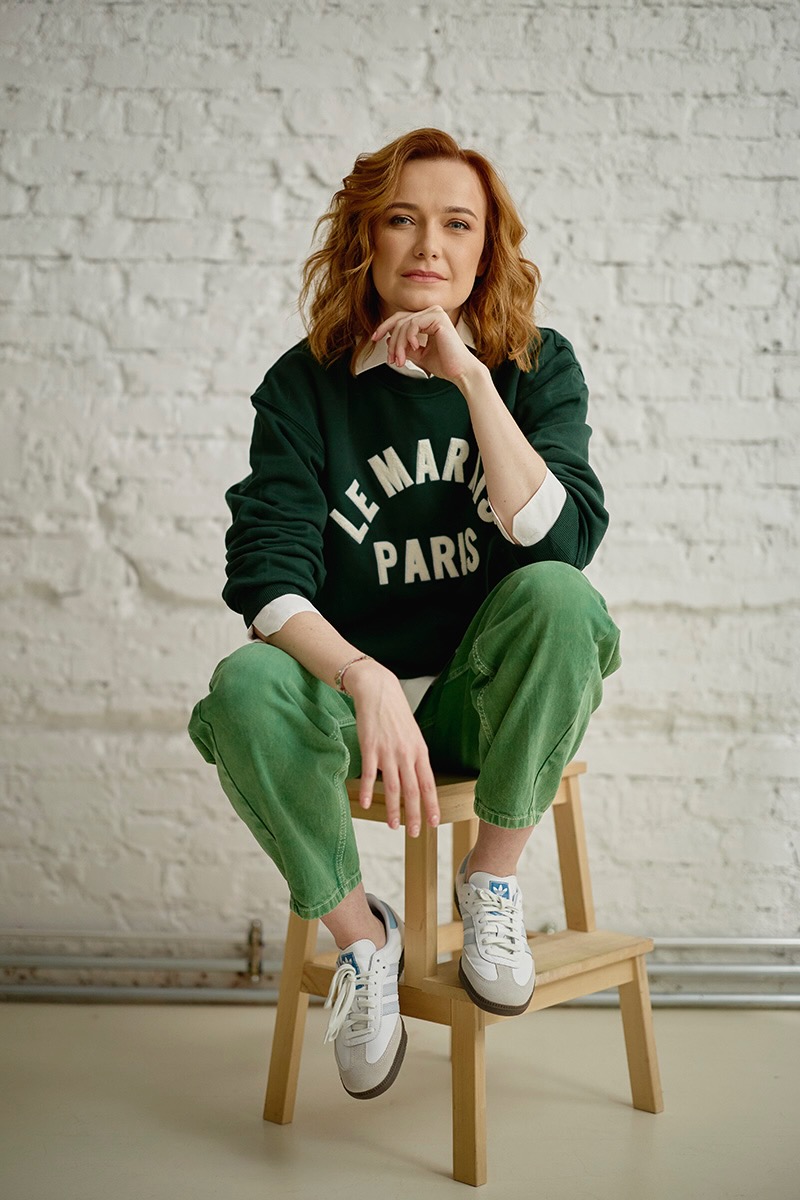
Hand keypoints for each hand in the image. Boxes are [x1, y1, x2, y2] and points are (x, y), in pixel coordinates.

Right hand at [345, 658, 439, 837]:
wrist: (378, 690)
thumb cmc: (395, 713)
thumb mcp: (412, 734)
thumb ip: (414, 756)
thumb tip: (416, 777)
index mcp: (419, 751)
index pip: (429, 783)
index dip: (432, 804)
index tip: (435, 822)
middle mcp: (406, 754)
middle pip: (413, 791)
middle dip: (415, 815)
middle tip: (415, 833)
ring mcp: (388, 752)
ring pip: (394, 787)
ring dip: (394, 809)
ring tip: (393, 826)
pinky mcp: (370, 748)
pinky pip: (370, 774)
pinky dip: (369, 791)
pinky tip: (366, 804)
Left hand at [371, 306, 478, 384]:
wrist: (460, 372)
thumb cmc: (445, 365)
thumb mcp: (419, 355)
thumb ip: (406, 346)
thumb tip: (389, 339)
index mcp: (429, 319)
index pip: (401, 319)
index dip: (385, 327)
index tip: (375, 339)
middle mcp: (432, 313)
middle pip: (400, 320)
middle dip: (392, 341)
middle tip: (391, 359)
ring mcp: (435, 313)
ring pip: (404, 324)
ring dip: (398, 345)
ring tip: (400, 360)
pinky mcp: (438, 317)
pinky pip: (413, 324)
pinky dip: (409, 338)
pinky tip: (415, 348)